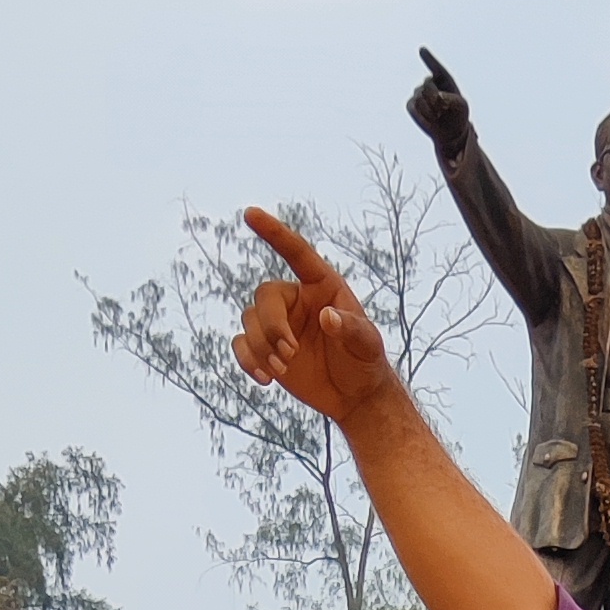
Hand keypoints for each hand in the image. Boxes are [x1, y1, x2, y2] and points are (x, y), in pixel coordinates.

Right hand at [233, 213, 397, 427]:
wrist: (354, 396)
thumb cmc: (365, 362)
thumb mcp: (368, 344)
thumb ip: (352, 328)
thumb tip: (327, 316)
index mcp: (321, 285)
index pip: (296, 252)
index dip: (273, 233)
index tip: (250, 213)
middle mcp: (295, 299)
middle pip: (264, 295)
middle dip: (271, 325)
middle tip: (290, 353)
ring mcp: (278, 324)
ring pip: (249, 320)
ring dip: (261, 347)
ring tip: (284, 369)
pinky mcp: (266, 350)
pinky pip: (241, 345)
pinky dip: (247, 360)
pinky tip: (265, 379)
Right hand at [407, 46, 471, 157]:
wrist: (451, 132)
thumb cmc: (458, 115)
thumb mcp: (461, 106)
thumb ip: (451, 99)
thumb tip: (437, 97)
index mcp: (443, 78)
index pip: (436, 67)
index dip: (429, 59)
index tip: (422, 50)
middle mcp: (429, 83)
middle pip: (426, 84)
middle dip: (435, 98)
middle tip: (444, 110)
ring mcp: (418, 93)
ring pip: (419, 97)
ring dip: (430, 110)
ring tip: (438, 116)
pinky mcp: (411, 105)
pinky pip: (413, 107)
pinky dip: (422, 116)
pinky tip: (430, 120)